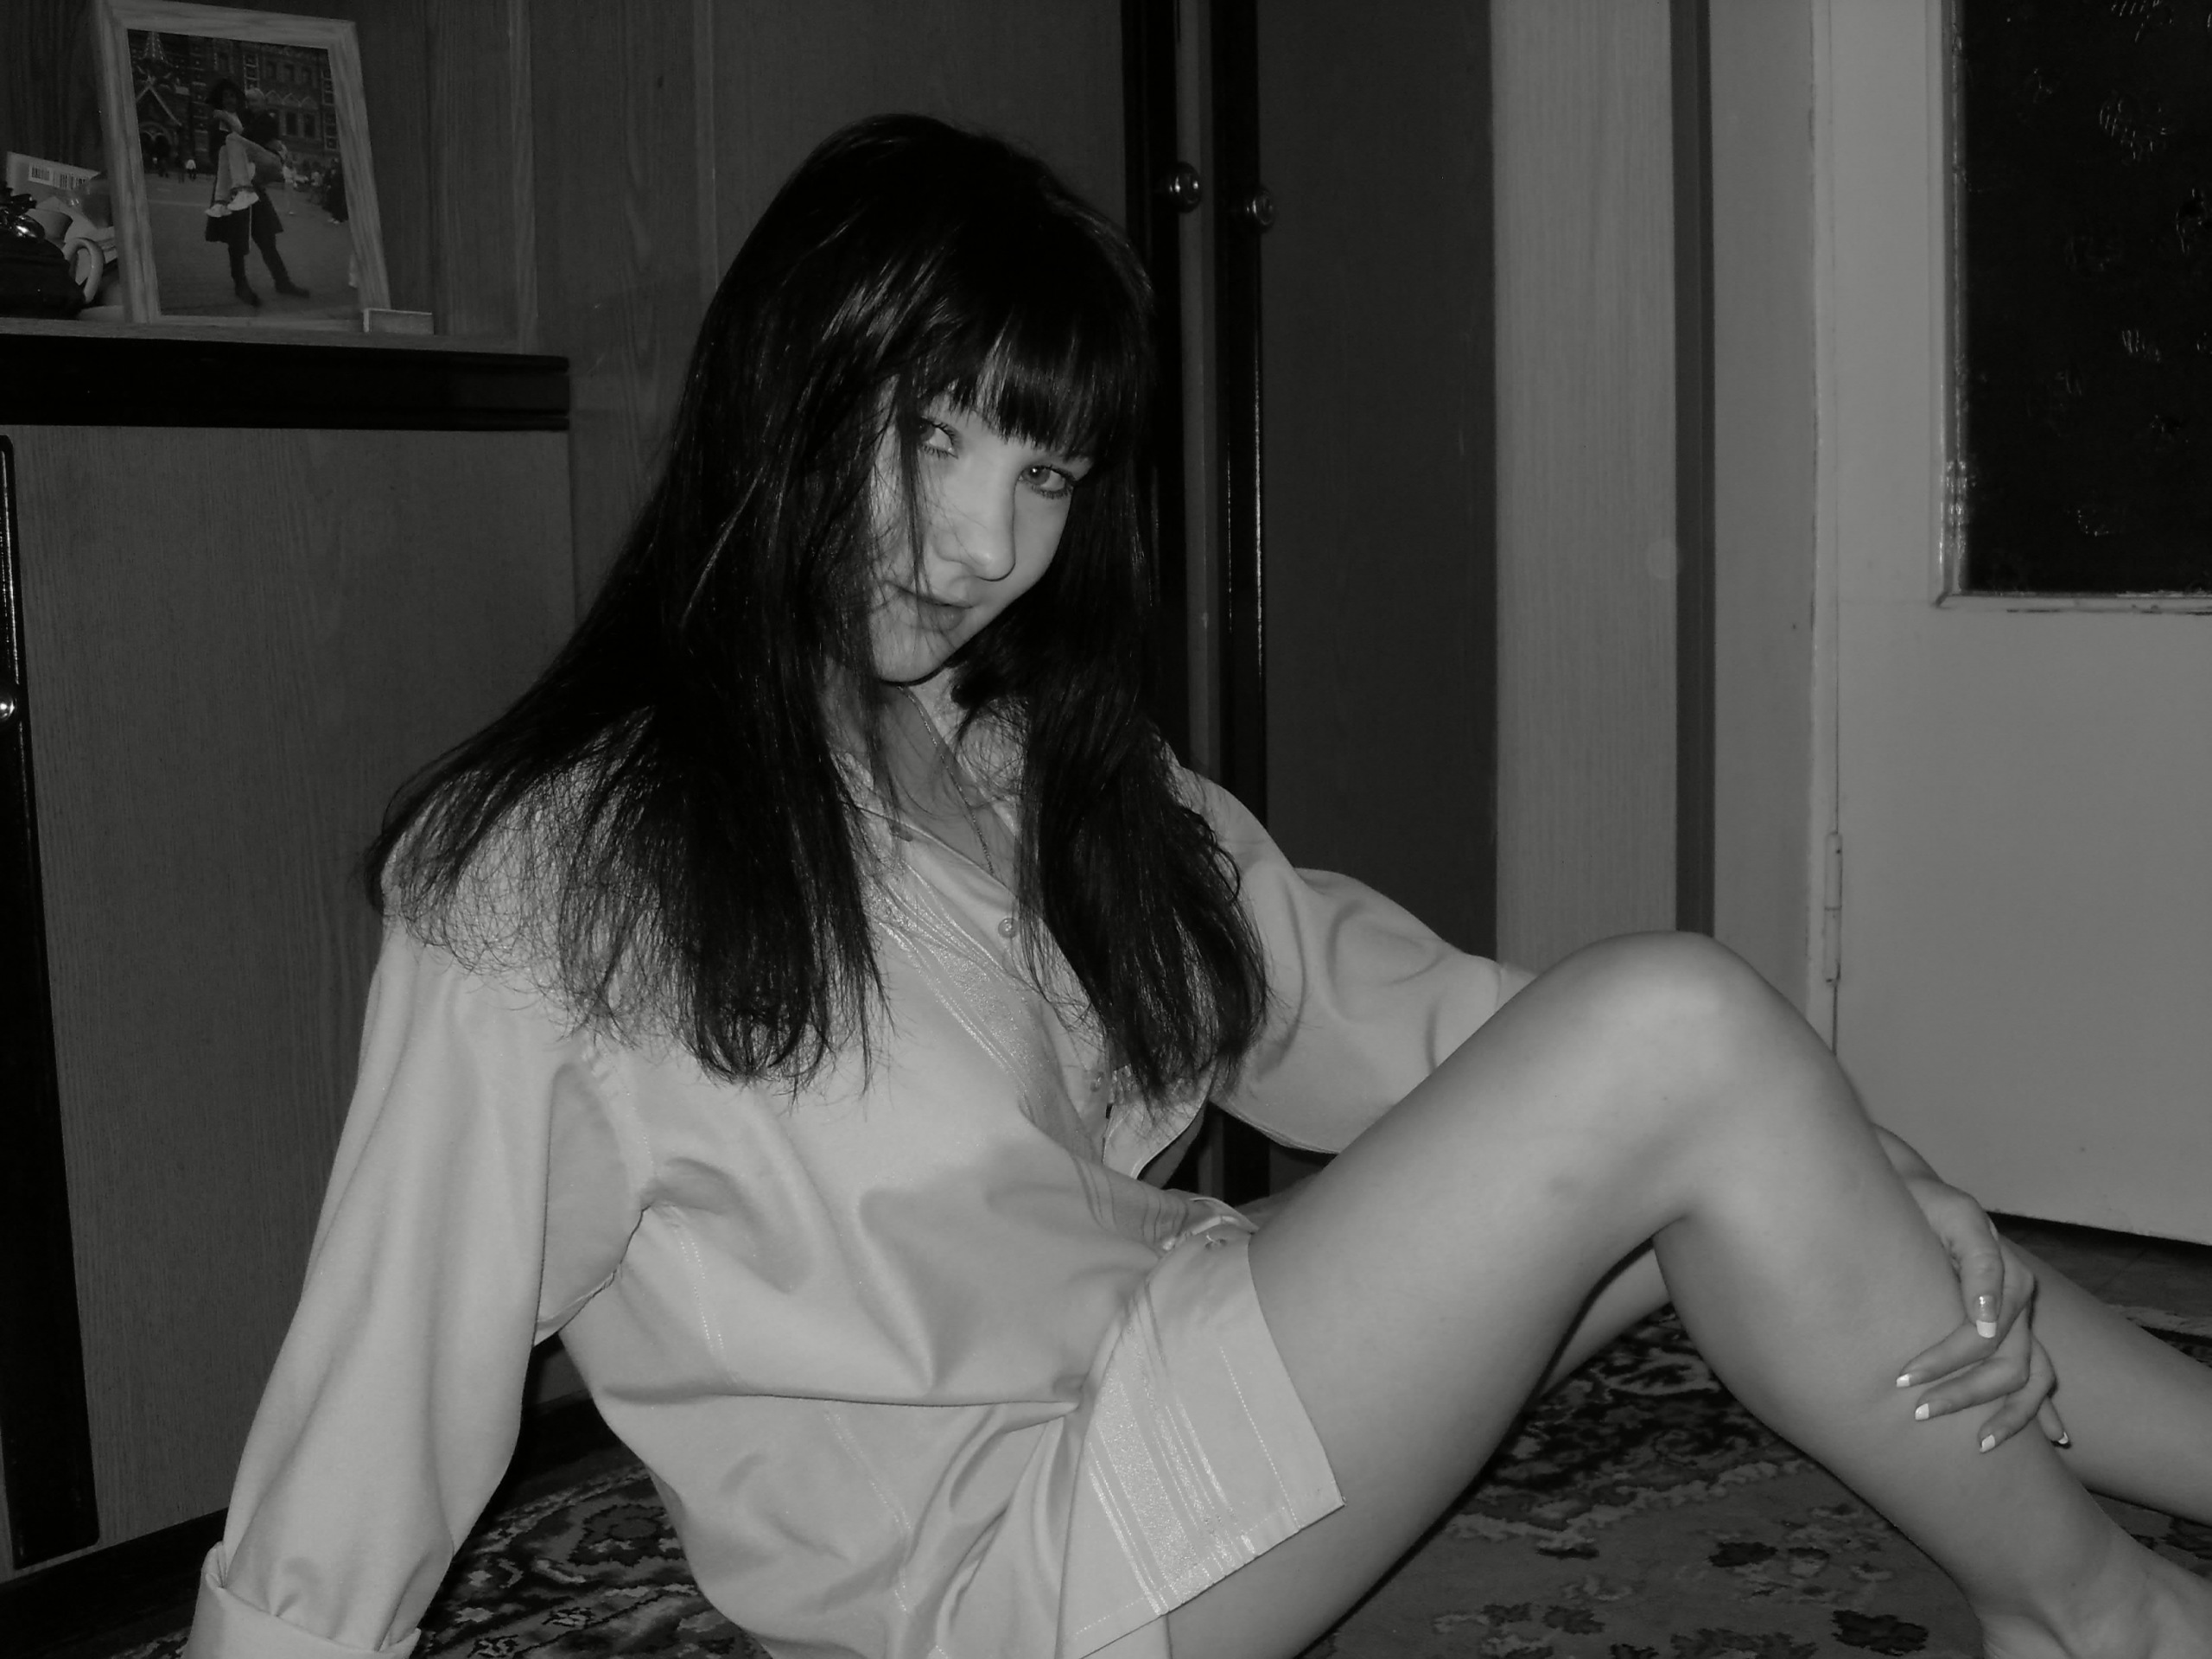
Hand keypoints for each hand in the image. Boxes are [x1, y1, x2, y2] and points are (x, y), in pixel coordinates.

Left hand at [1882, 1140, 2066, 1451]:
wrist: (1920, 1190)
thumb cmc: (1926, 1204)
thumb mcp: (1952, 1218)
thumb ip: (1979, 1264)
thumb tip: (1986, 1320)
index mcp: (2007, 1276)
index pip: (1981, 1338)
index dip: (1945, 1360)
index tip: (1903, 1378)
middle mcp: (2020, 1300)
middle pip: (2007, 1366)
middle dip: (1965, 1394)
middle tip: (1919, 1413)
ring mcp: (2021, 1316)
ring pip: (2033, 1377)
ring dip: (2010, 1415)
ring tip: (1981, 1445)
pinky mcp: (2014, 1325)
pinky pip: (2041, 1372)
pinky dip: (2045, 1406)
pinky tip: (2055, 1439)